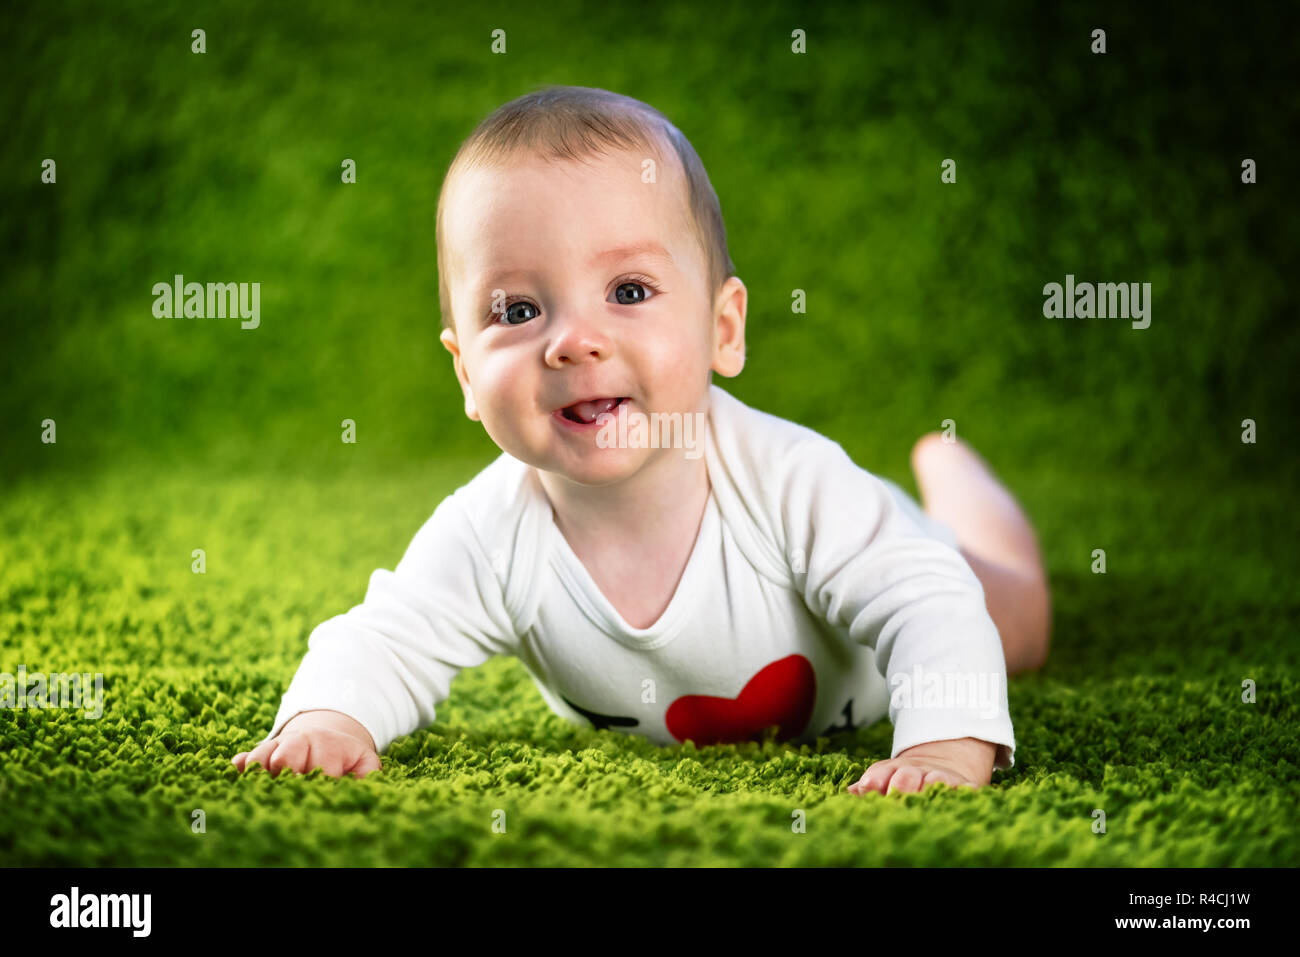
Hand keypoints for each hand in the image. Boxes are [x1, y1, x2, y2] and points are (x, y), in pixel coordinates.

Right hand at [231, 709, 381, 778]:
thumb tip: (360, 787)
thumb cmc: (347, 758)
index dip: (320, 781)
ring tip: (267, 791)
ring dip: (262, 774)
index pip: (320, 765)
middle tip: (293, 793)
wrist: (327, 737)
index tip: (321, 795)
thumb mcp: (363, 762)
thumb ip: (366, 774)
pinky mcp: (261, 753)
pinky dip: (241, 767)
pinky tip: (238, 773)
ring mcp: (278, 746)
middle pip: (285, 758)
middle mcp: (299, 742)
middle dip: (288, 776)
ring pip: (261, 757)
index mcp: (326, 745)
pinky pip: (245, 758)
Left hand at [846, 736, 994, 794]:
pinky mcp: (962, 785)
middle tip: (895, 797)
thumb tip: (850, 792)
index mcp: (892, 771)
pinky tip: (960, 794)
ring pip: (934, 780)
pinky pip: (964, 788)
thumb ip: (870, 784)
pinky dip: (963, 791)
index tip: (868, 788)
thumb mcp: (885, 776)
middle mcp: (915, 773)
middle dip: (900, 786)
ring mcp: (939, 777)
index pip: (879, 774)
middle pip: (906, 777)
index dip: (874, 780)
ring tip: (923, 798)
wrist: (944, 762)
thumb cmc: (907, 777)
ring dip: (928, 787)